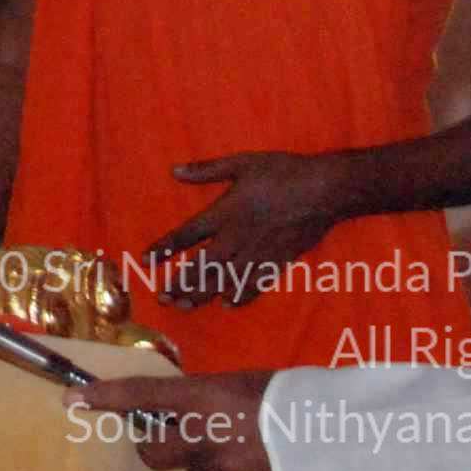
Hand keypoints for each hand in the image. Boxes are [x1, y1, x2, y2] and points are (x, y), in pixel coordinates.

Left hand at [81, 372, 276, 470]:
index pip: (141, 395)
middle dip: (154, 449)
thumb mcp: (241, 385)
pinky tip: (264, 463)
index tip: (71, 398)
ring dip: (207, 463)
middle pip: (152, 452)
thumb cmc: (290, 395)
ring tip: (244, 446)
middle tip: (167, 440)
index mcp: (203, 396)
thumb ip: (208, 399)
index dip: (103, 396)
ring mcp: (223, 467)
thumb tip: (188, 411)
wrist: (337, 433)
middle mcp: (204, 433)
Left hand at [145, 149, 346, 308]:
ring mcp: (258, 253)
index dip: (165, 248)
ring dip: (203, 294)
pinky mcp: (279, 261)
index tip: (146, 260)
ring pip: (225, 280)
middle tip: (161, 297)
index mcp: (224, 213)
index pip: (186, 235)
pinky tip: (228, 304)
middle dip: (180, 283)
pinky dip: (241, 296)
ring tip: (184, 306)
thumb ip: (206, 170)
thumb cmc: (281, 172)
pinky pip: (256, 284)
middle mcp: (237, 238)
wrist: (324, 190)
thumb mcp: (241, 163)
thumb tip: (174, 171)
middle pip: (202, 266)